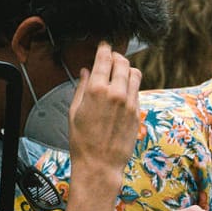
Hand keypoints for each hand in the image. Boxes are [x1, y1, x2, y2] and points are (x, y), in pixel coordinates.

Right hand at [65, 42, 142, 210]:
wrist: (99, 164)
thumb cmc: (82, 140)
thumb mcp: (74, 111)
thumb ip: (82, 87)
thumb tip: (86, 72)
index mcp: (97, 89)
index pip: (105, 58)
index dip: (105, 48)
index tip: (104, 46)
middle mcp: (116, 93)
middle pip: (123, 62)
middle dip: (116, 57)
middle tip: (111, 58)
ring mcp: (130, 103)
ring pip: (135, 74)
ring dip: (127, 69)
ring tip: (120, 73)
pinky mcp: (137, 113)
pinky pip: (137, 91)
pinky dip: (130, 86)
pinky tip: (123, 92)